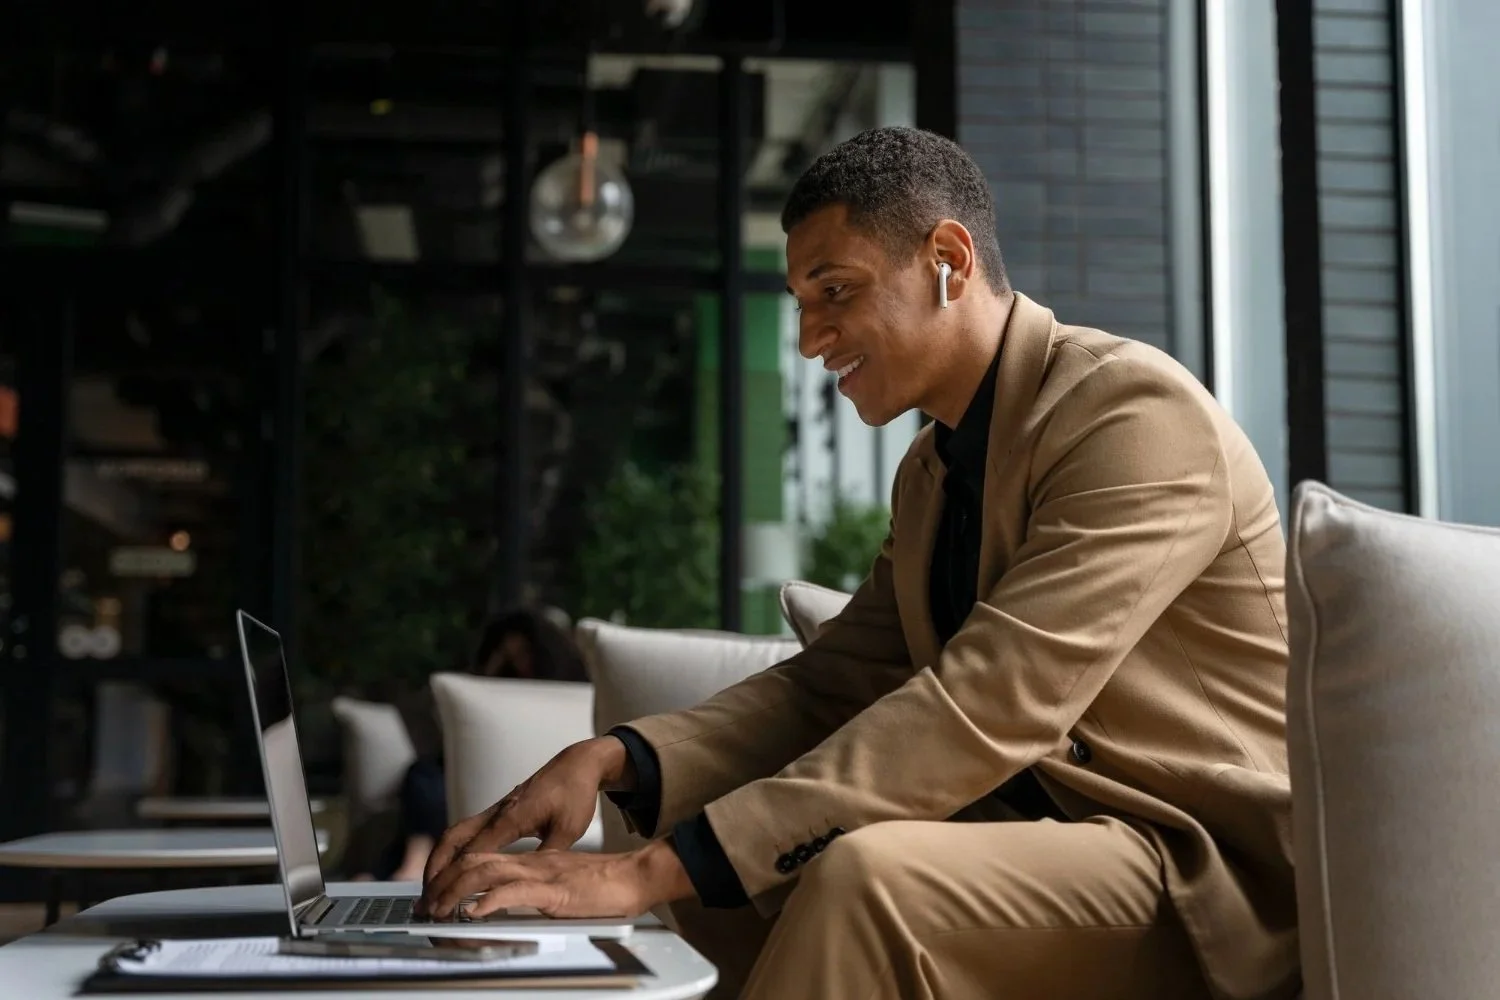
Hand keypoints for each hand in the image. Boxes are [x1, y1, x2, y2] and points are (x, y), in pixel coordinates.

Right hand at [418, 736, 630, 914]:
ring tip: (431, 885)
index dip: (456, 877)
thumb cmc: (574, 795)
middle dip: (435, 868)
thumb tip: (531, 882)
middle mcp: (496, 813)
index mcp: (511, 819)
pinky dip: (452, 849)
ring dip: (439, 858)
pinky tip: (451, 866)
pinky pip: (467, 830)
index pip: (473, 852)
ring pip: (455, 833)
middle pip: (452, 840)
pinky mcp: (499, 811)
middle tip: (426, 896)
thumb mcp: (568, 829)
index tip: (445, 900)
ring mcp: (495, 811)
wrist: (576, 766)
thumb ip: (547, 855)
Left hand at [420, 840, 695, 921]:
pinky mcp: (554, 890)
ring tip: (438, 910)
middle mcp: (530, 863)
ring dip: (456, 892)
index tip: (434, 896)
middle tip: (425, 907)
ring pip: (486, 874)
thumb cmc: (605, 886)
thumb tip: (512, 907)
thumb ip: (536, 893)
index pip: (482, 861)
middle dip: (443, 884)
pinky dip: (490, 901)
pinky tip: (474, 912)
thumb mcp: (561, 888)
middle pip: (475, 863)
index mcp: (531, 862)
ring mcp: (541, 874)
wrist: (634, 877)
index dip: (452, 876)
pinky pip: (515, 892)